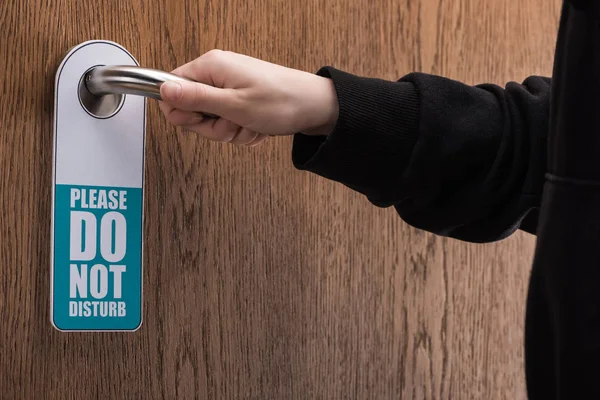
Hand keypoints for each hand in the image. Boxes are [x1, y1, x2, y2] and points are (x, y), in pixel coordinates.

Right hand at [158, 50, 338, 145]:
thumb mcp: (233, 105)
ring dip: (230, 130)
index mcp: (211, 67)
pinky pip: (229, 121)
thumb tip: (162, 90)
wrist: (314, 105)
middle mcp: (218, 73)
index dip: (183, 113)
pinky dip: (242, 129)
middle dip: (213, 126)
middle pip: (192, 109)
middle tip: (233, 123)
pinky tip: (256, 126)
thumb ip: (195, 99)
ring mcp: (230, 85)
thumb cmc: (281, 102)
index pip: (171, 89)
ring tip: (249, 124)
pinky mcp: (241, 97)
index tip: (203, 121)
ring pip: (212, 120)